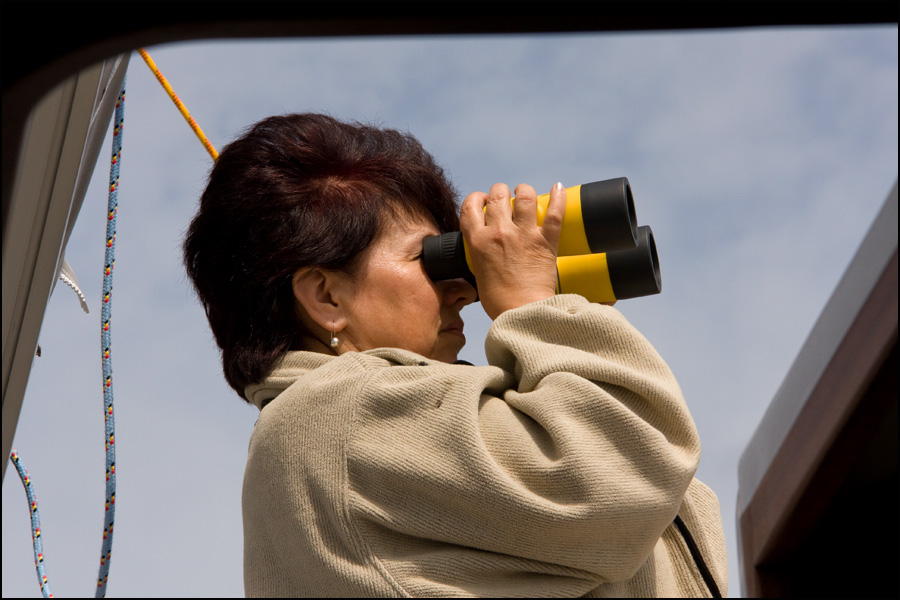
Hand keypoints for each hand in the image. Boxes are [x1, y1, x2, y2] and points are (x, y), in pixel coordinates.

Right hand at [460, 182, 565, 319]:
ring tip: (526, 194)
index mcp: (477, 240)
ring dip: (525, 191)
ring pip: (524, 196)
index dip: (477, 198)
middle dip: (501, 192)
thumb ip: (481, 252)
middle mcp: (498, 232)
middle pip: (498, 194)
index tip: (483, 201)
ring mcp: (523, 235)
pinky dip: (557, 197)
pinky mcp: (545, 242)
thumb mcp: (478, 271)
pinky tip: (557, 188)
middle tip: (506, 199)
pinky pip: (554, 212)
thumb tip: (487, 244)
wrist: (521, 313)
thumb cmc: (498, 300)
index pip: (470, 205)